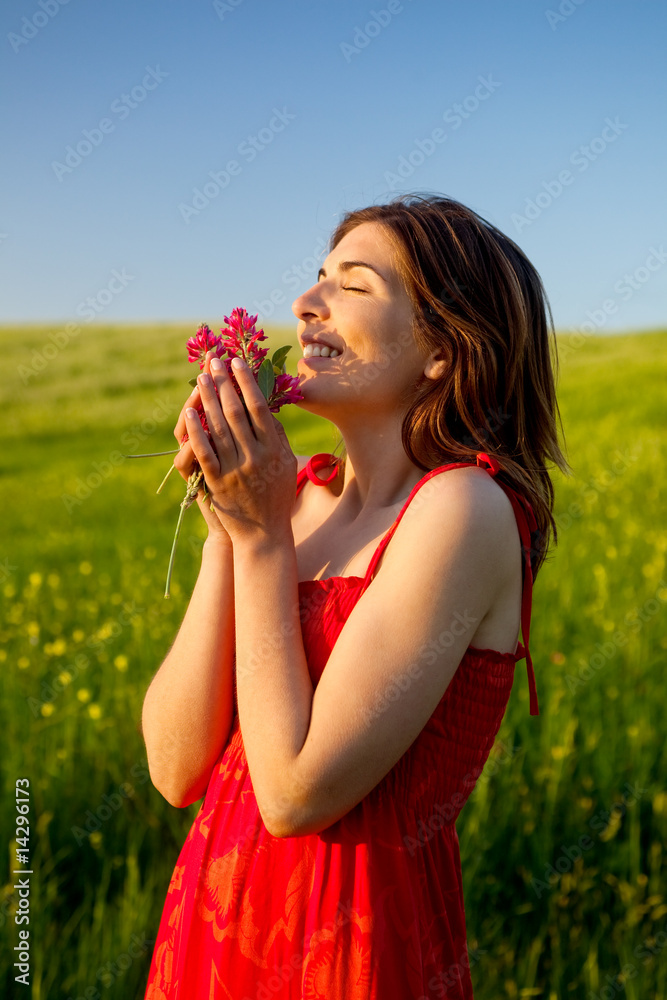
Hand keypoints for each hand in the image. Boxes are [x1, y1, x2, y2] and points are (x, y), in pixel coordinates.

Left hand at [183, 352, 297, 546]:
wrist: (264, 534)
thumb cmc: (277, 496)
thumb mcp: (287, 464)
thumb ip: (278, 436)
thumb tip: (267, 407)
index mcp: (274, 450)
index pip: (258, 408)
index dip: (246, 383)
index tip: (236, 362)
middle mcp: (255, 457)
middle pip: (235, 412)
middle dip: (224, 384)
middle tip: (213, 362)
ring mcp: (235, 470)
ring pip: (218, 428)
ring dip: (207, 400)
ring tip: (201, 379)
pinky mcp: (217, 483)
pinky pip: (205, 453)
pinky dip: (196, 432)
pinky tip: (188, 414)